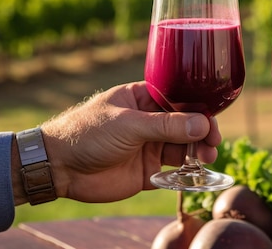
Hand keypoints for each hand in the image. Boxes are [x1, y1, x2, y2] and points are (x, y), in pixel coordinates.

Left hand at [38, 81, 220, 202]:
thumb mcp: (129, 124)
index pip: (179, 99)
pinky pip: (173, 171)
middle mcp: (149, 121)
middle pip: (186, 124)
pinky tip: (195, 173)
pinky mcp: (147, 171)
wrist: (59, 167)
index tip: (212, 121)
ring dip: (197, 152)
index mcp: (143, 99)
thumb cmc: (87, 133)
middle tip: (212, 142)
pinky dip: (186, 172)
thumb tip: (201, 125)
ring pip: (182, 147)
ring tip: (206, 157)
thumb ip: (166, 125)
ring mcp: (148, 146)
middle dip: (201, 132)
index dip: (198, 109)